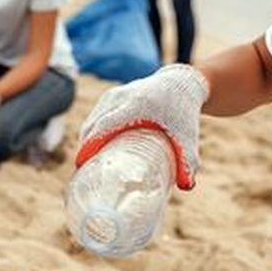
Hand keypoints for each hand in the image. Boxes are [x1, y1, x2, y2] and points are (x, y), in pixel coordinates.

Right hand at [76, 64, 208, 188]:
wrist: (181, 83)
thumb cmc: (184, 113)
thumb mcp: (188, 136)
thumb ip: (189, 161)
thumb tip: (186, 187)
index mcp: (137, 105)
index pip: (104, 126)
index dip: (90, 146)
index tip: (82, 164)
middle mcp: (121, 97)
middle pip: (93, 126)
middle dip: (85, 149)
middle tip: (83, 172)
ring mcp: (114, 95)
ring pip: (91, 121)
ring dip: (86, 142)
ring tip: (85, 164)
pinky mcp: (112, 96)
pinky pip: (95, 116)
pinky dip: (90, 133)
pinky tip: (89, 149)